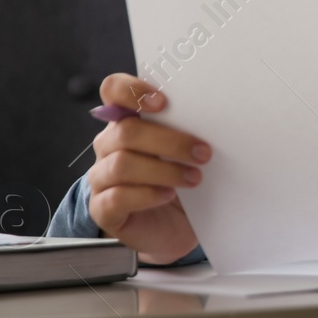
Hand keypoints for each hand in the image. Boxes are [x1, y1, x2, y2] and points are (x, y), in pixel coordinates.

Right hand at [85, 74, 207, 264]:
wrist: (173, 227)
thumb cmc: (180, 181)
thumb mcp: (186, 152)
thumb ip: (187, 130)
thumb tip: (216, 115)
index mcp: (126, 121)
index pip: (113, 91)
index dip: (132, 91)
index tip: (164, 102)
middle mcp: (108, 145)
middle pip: (126, 131)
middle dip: (170, 141)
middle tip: (203, 152)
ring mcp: (101, 178)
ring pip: (121, 164)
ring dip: (164, 170)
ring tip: (194, 178)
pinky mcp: (103, 209)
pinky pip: (117, 197)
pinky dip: (147, 195)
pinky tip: (168, 195)